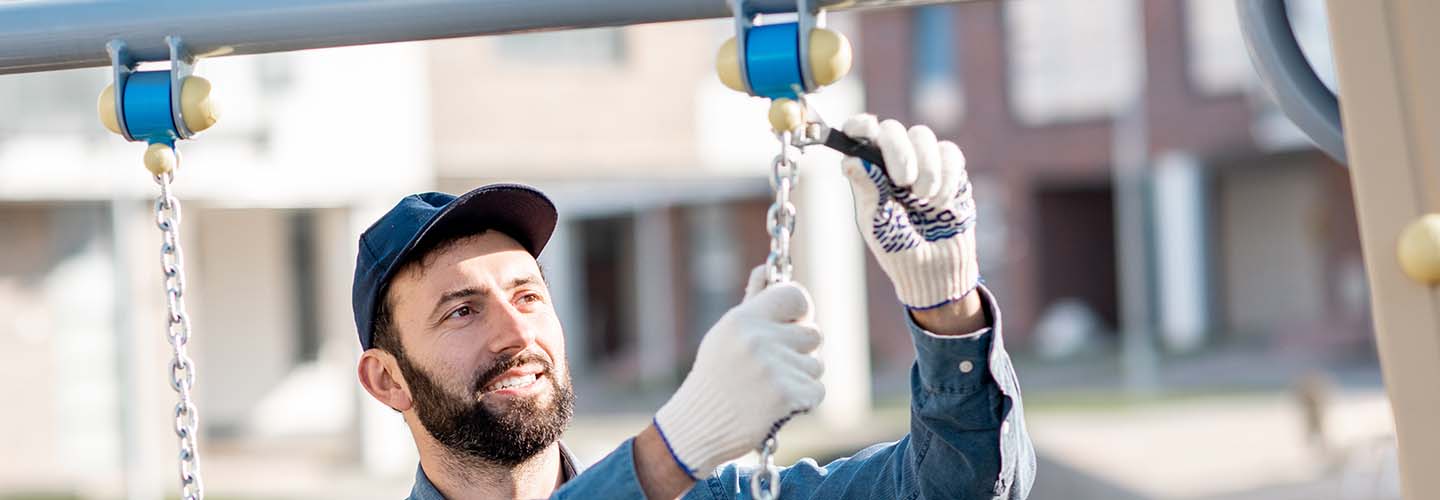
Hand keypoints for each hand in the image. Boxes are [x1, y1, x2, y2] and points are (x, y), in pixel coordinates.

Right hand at [653, 267, 824, 477]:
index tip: (794, 323)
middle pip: (813, 333)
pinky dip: (803, 400)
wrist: (698, 425)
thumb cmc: (714, 377)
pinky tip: (777, 403)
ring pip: (817, 364)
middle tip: (776, 365)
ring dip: (801, 377)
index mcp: (744, 319)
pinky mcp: (787, 395)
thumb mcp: (725, 334)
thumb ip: (752, 302)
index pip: (795, 296)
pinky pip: (816, 390)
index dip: (801, 310)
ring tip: (770, 387)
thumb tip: (766, 269)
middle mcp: (760, 339)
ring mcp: (775, 368)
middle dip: (801, 350)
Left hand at [840, 114, 979, 309]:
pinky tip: (941, 202)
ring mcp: (923, 161)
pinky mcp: (951, 168)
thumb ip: (868, 190)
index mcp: (868, 170)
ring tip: (923, 199)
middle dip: (898, 150)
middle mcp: (893, 160)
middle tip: (903, 181)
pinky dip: (947, 177)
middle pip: (892, 129)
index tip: (866, 129)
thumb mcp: (878, 223)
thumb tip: (852, 159)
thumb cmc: (899, 248)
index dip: (860, 125)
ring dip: (925, 168)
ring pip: (923, 135)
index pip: (859, 134)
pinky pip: (950, 153)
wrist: (936, 269)